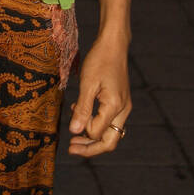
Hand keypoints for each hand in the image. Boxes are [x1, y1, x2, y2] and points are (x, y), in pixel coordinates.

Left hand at [67, 35, 130, 156]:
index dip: (84, 134)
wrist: (113, 45)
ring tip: (74, 137)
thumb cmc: (99, 60)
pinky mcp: (120, 102)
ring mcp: (123, 107)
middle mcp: (123, 110)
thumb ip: (82, 109)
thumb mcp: (87, 84)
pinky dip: (96, 123)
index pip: (98, 133)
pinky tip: (80, 114)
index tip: (70, 131)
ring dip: (92, 137)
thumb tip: (75, 132)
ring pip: (110, 133)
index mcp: (115, 106)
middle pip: (110, 141)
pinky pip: (109, 121)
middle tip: (72, 149)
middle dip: (91, 148)